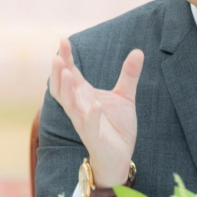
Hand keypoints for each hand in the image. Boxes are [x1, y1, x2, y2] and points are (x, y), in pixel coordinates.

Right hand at [49, 38, 144, 187]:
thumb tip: (138, 51)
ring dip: (67, 90)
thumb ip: (129, 74)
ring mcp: (84, 123)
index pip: (71, 73)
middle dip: (59, 72)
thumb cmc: (116, 127)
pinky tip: (96, 105)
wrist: (120, 157)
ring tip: (68, 73)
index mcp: (84, 95)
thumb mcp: (125, 96)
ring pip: (70, 106)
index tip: (64, 39)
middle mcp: (80, 108)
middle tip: (58, 55)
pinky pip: (89, 126)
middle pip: (62, 88)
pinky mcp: (94, 138)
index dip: (66, 58)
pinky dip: (91, 116)